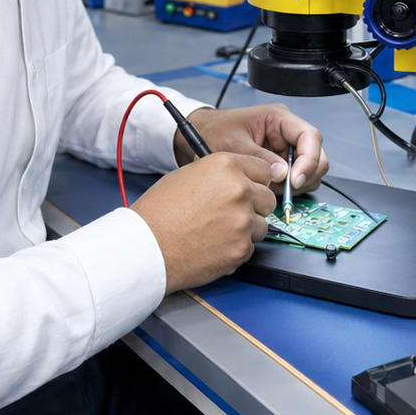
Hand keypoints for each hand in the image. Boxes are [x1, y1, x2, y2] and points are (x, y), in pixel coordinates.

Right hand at [131, 153, 276, 291]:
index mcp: (226, 166)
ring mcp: (243, 221)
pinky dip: (236, 248)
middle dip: (254, 206)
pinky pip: (250, 247)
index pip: (263, 169)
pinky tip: (214, 245)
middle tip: (232, 212)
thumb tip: (236, 179)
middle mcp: (240, 190)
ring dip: (246, 229)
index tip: (251, 188)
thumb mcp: (187, 175)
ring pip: (261, 225)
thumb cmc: (158, 212)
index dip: (255, 181)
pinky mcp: (242, 248)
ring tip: (218, 231)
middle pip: (267, 198)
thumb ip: (219, 175)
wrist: (147, 246)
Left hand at [173, 104, 328, 196]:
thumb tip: (283, 174)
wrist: (198, 136)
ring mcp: (285, 149)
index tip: (296, 179)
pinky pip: (295, 179)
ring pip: (309, 170)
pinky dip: (286, 189)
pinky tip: (269, 188)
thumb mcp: (233, 144)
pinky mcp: (280, 163)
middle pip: (316, 155)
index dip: (309, 160)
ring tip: (270, 187)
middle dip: (304, 175)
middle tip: (285, 189)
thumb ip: (259, 158)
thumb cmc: (213, 131)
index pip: (310, 137)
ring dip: (295, 185)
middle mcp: (286, 132)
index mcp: (279, 118)